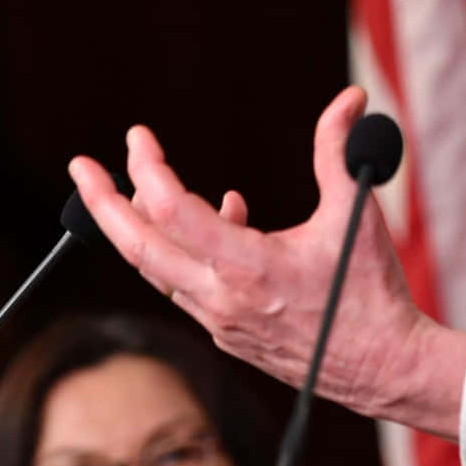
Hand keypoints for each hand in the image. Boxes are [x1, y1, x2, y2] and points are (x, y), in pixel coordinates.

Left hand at [67, 85, 465, 436]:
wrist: (383, 366)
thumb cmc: (371, 290)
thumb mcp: (356, 211)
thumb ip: (338, 150)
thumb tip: (349, 100)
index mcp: (247, 266)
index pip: (172, 211)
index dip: (147, 168)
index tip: (138, 136)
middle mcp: (222, 299)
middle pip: (138, 248)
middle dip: (103, 203)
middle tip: (82, 166)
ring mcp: (219, 322)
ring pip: (156, 270)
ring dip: (142, 226)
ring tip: (145, 184)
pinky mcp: (227, 335)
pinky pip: (185, 287)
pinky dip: (183, 250)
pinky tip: (223, 216)